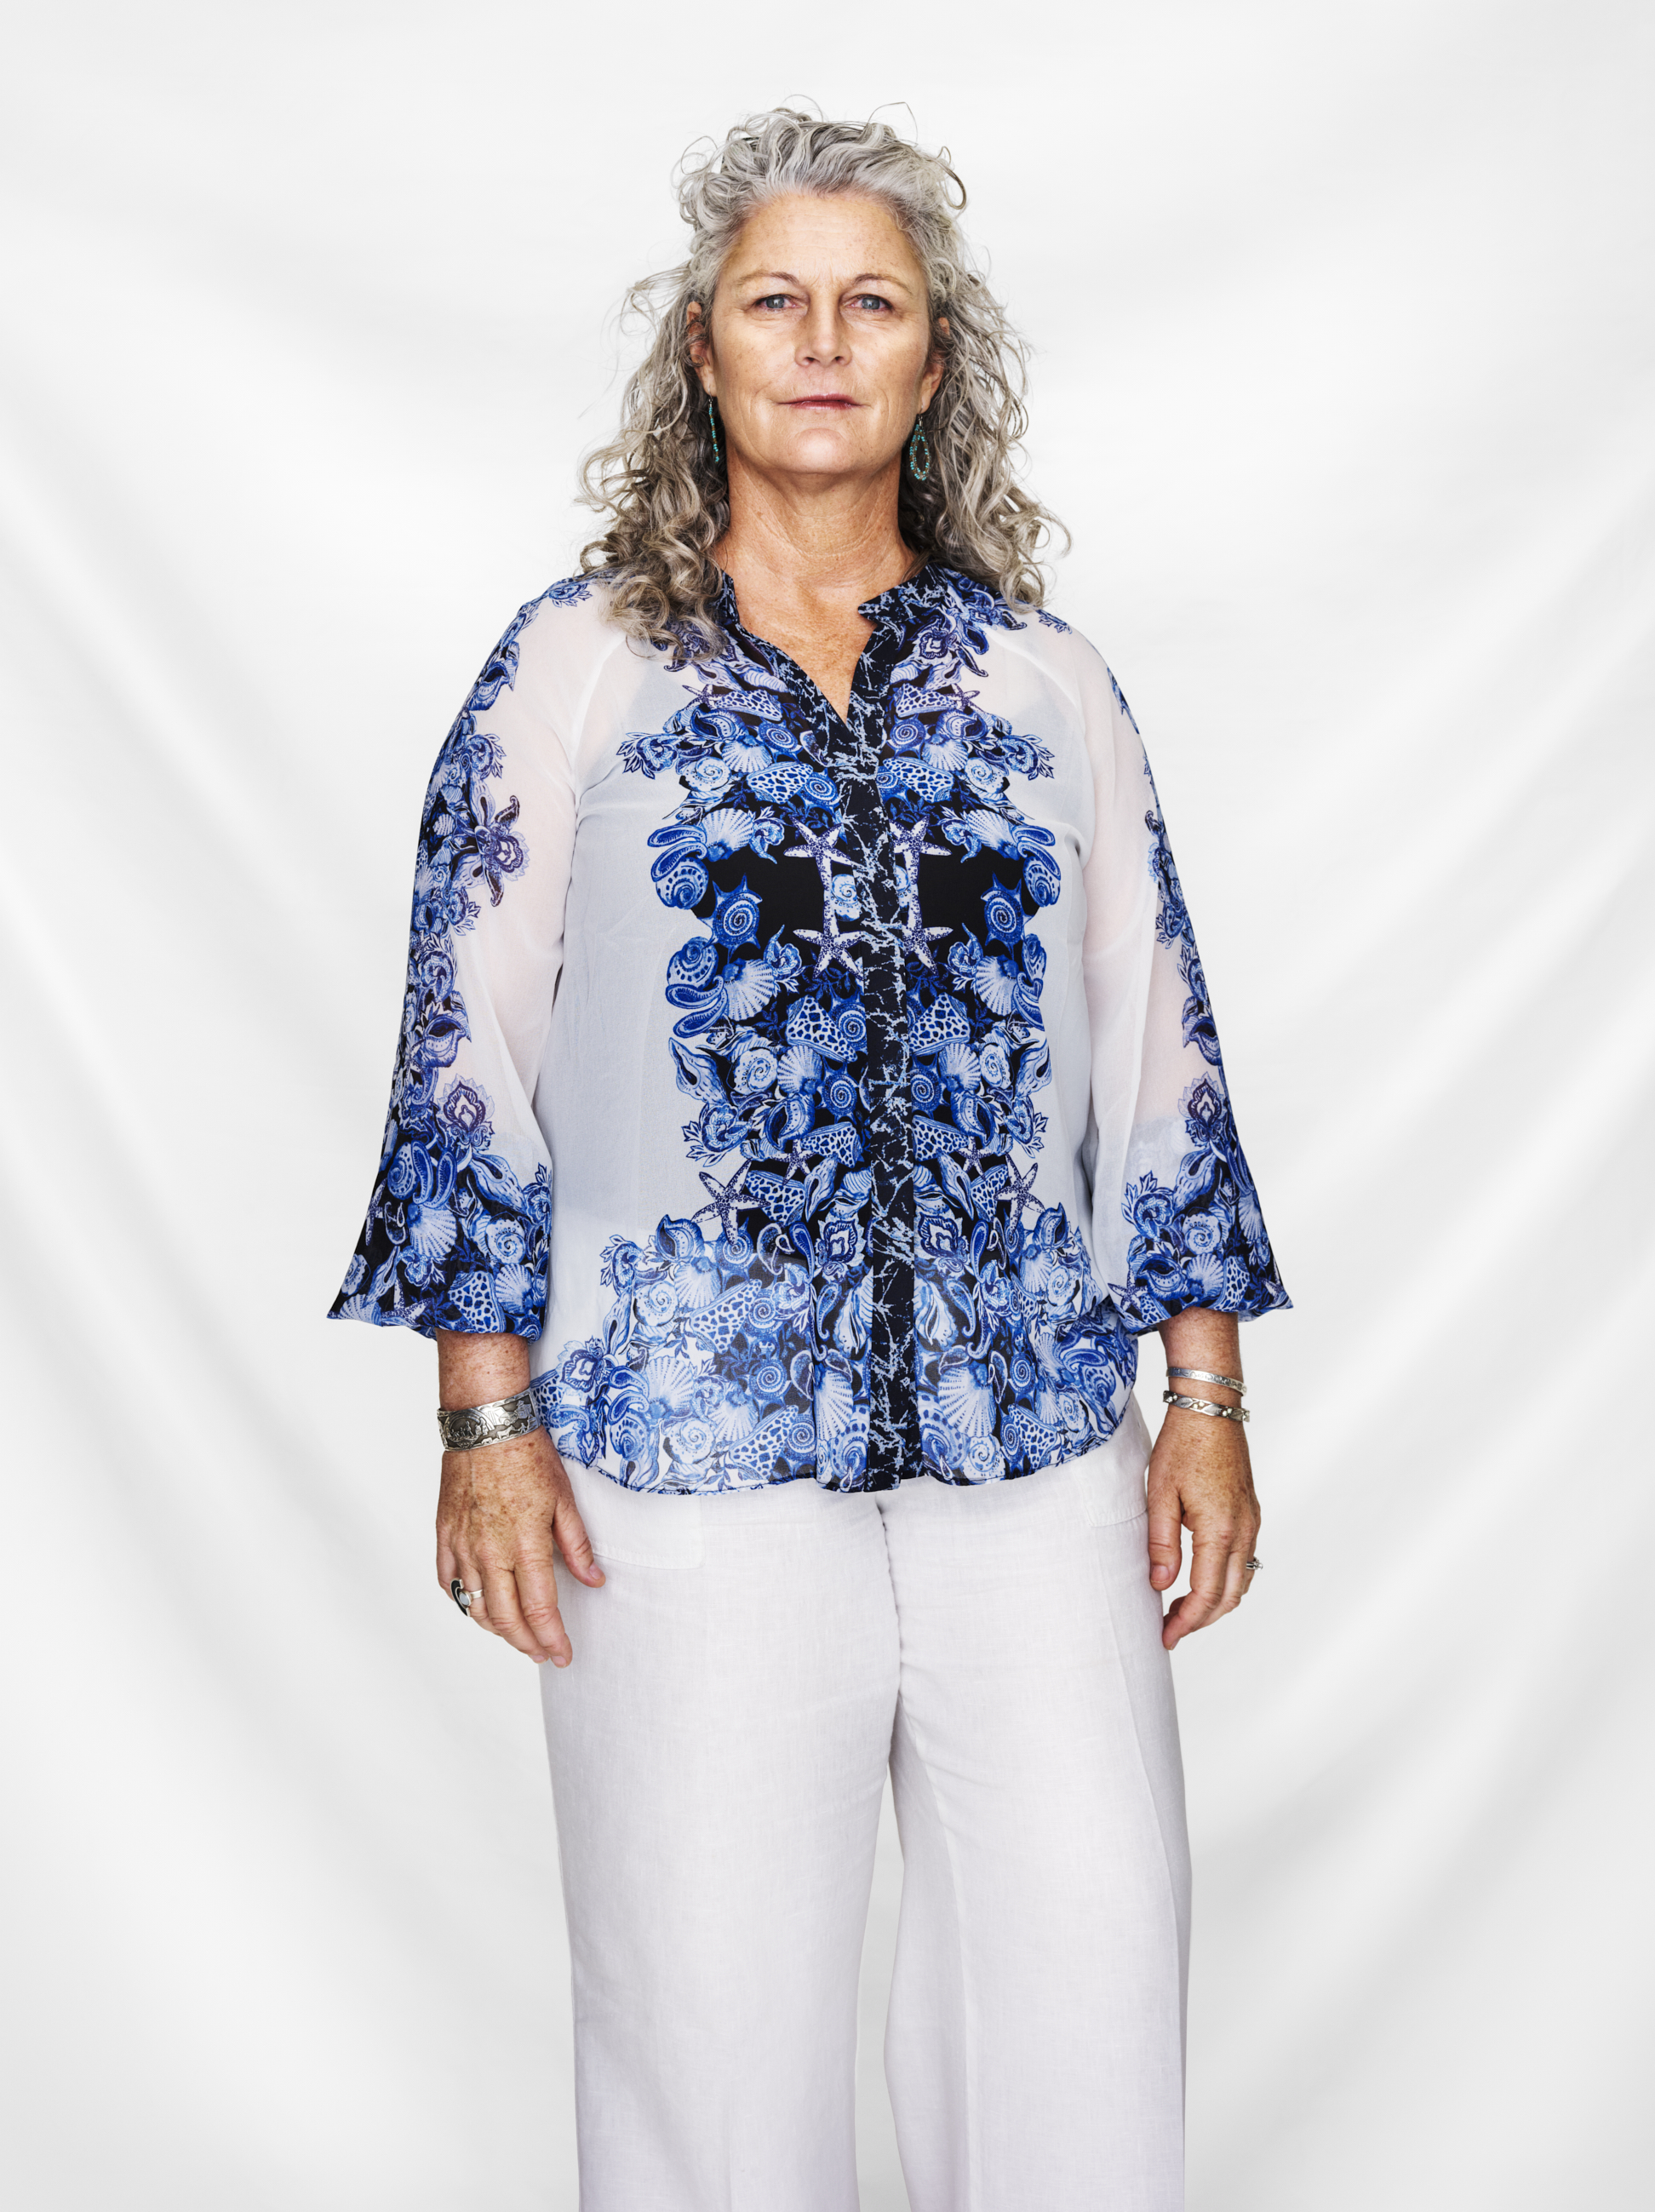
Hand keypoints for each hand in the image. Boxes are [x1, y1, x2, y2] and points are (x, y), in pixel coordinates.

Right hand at [435, 1425, 603, 1664]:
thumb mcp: (564, 1499)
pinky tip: (479, 1607)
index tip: (562, 1654)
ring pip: (475, 1607)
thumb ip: (577, 1545)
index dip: (552, 1639)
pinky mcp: (445, 1535)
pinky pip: (449, 1582)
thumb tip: (594, 1580)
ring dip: (497, 1630)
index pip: (539, 1609)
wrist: (487, 1425)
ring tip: (516, 1637)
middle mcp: (490, 1552)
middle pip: (506, 1618)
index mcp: (525, 1544)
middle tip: (541, 1654)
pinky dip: (464, 1603)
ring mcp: (463, 1545)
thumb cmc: (527, 1456)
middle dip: (526, 1644)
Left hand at [1147, 1405, 1260, 1650]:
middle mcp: (1244, 1531)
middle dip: (1201, 1619)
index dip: (1187, 1622)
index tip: (1166, 1637)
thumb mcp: (1159, 1494)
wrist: (1211, 1409)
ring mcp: (1252, 1522)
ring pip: (1242, 1581)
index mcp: (1220, 1530)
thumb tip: (1160, 1585)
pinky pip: (1246, 1559)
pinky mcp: (1251, 1512)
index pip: (1207, 1594)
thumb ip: (1161, 1543)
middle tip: (1171, 1629)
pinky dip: (1228, 1580)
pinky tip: (1203, 1579)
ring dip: (1216, 1602)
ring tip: (1183, 1609)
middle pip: (1230, 1596)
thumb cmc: (1182, 1446)